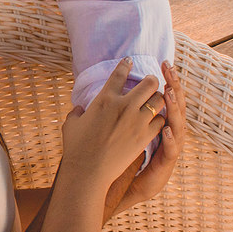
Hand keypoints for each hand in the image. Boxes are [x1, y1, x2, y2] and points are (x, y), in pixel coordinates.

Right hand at [62, 58, 165, 192]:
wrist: (88, 170)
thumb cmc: (76, 148)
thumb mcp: (71, 125)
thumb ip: (77, 113)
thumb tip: (80, 109)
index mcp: (105, 99)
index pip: (119, 74)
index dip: (126, 64)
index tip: (129, 61)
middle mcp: (124, 106)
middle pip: (149, 83)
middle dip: (152, 80)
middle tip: (150, 83)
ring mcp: (137, 120)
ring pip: (159, 100)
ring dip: (159, 98)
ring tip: (156, 101)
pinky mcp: (145, 136)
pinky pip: (161, 120)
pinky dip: (161, 118)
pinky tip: (158, 119)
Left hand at [108, 61, 185, 217]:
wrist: (131, 188)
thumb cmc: (124, 158)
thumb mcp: (120, 134)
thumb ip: (113, 116)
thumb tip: (98, 99)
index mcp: (156, 122)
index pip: (163, 97)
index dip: (165, 80)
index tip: (162, 63)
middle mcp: (167, 131)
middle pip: (175, 104)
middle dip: (174, 86)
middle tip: (170, 69)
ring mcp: (169, 146)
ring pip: (178, 123)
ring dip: (174, 108)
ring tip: (170, 93)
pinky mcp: (167, 162)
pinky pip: (171, 149)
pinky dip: (171, 139)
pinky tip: (167, 129)